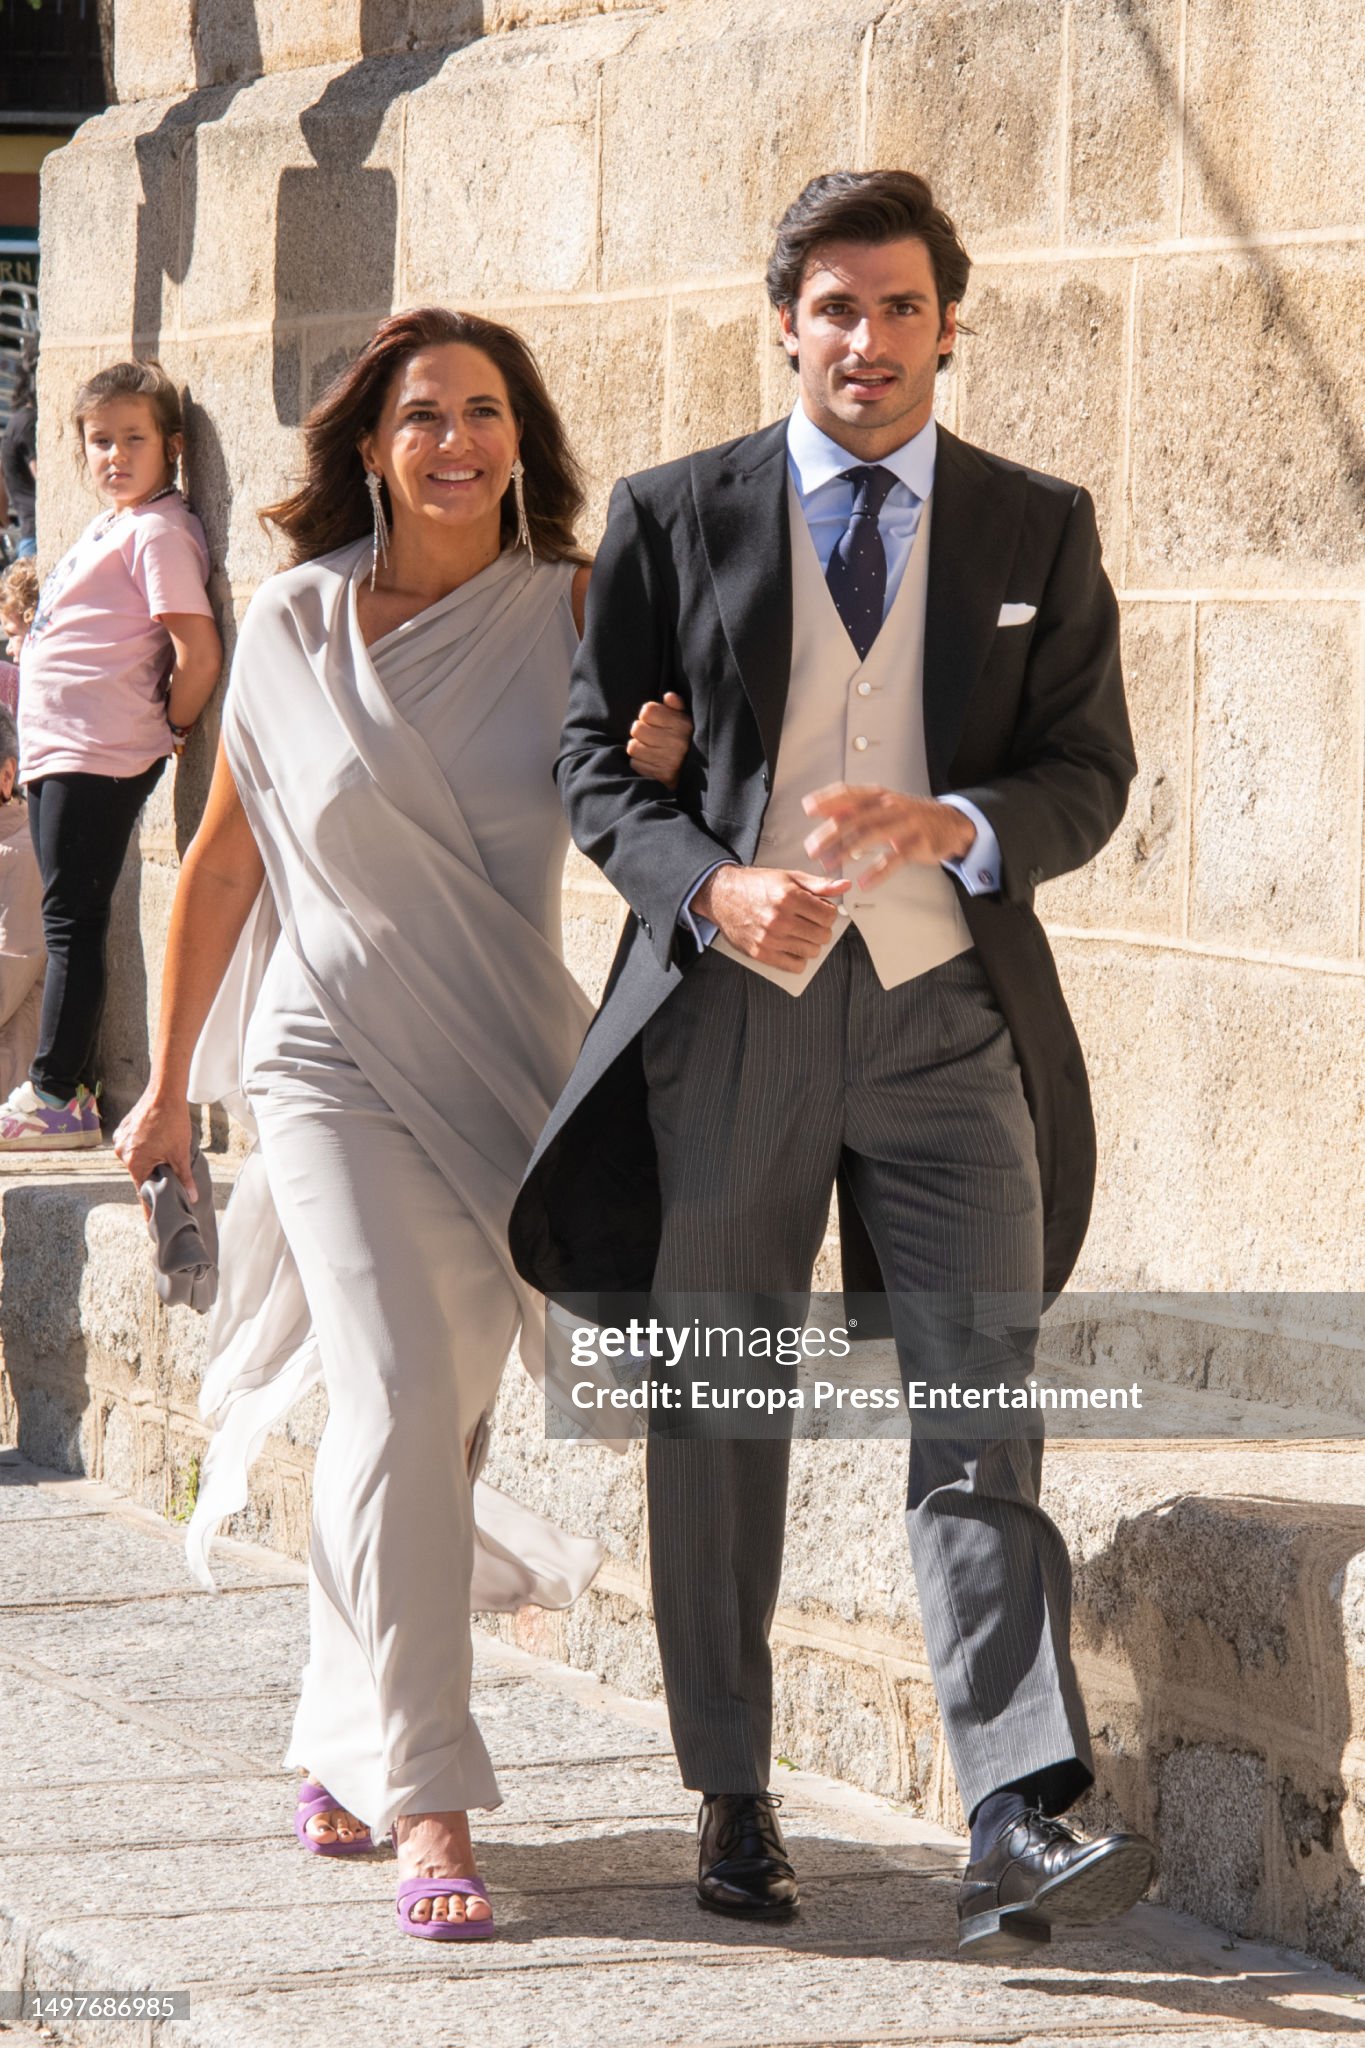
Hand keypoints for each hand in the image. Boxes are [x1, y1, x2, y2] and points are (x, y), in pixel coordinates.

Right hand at [113, 1088, 195, 1210]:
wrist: (164, 1093)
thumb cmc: (172, 1122)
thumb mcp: (180, 1154)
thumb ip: (184, 1178)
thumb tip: (191, 1196)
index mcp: (134, 1162)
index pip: (142, 1190)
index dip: (150, 1203)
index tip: (151, 1217)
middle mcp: (122, 1152)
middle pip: (139, 1173)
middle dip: (153, 1176)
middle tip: (166, 1175)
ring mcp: (121, 1140)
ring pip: (136, 1158)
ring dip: (148, 1160)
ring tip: (163, 1153)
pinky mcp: (123, 1129)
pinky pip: (133, 1145)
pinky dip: (143, 1147)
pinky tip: (156, 1141)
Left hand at [626, 692, 691, 788]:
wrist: (697, 773)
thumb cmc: (685, 739)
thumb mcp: (685, 719)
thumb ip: (676, 706)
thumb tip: (668, 696)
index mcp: (683, 724)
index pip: (647, 710)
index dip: (647, 715)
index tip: (654, 721)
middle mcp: (678, 742)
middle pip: (636, 728)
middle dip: (641, 731)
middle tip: (650, 736)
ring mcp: (670, 760)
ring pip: (633, 747)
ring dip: (638, 747)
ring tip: (649, 749)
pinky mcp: (662, 776)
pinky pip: (635, 764)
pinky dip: (639, 762)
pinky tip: (651, 761)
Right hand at [692, 864, 851, 972]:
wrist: (722, 896)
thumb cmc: (755, 886)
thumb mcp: (788, 877)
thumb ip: (818, 884)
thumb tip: (842, 887)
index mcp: (788, 897)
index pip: (828, 915)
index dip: (828, 913)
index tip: (821, 911)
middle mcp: (779, 919)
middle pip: (822, 935)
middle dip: (821, 928)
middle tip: (810, 922)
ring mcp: (770, 938)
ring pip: (811, 951)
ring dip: (810, 943)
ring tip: (800, 933)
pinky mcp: (761, 953)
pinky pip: (794, 965)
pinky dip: (798, 958)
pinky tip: (792, 946)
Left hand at [801, 784, 974, 887]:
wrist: (951, 823)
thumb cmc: (910, 816)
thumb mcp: (883, 806)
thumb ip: (854, 809)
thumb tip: (822, 810)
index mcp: (880, 796)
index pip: (850, 792)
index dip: (828, 799)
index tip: (808, 808)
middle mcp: (891, 806)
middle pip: (856, 817)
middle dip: (830, 833)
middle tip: (812, 849)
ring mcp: (906, 823)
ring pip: (871, 835)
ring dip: (846, 851)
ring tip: (829, 865)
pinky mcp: (918, 844)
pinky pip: (895, 859)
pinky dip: (878, 872)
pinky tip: (864, 882)